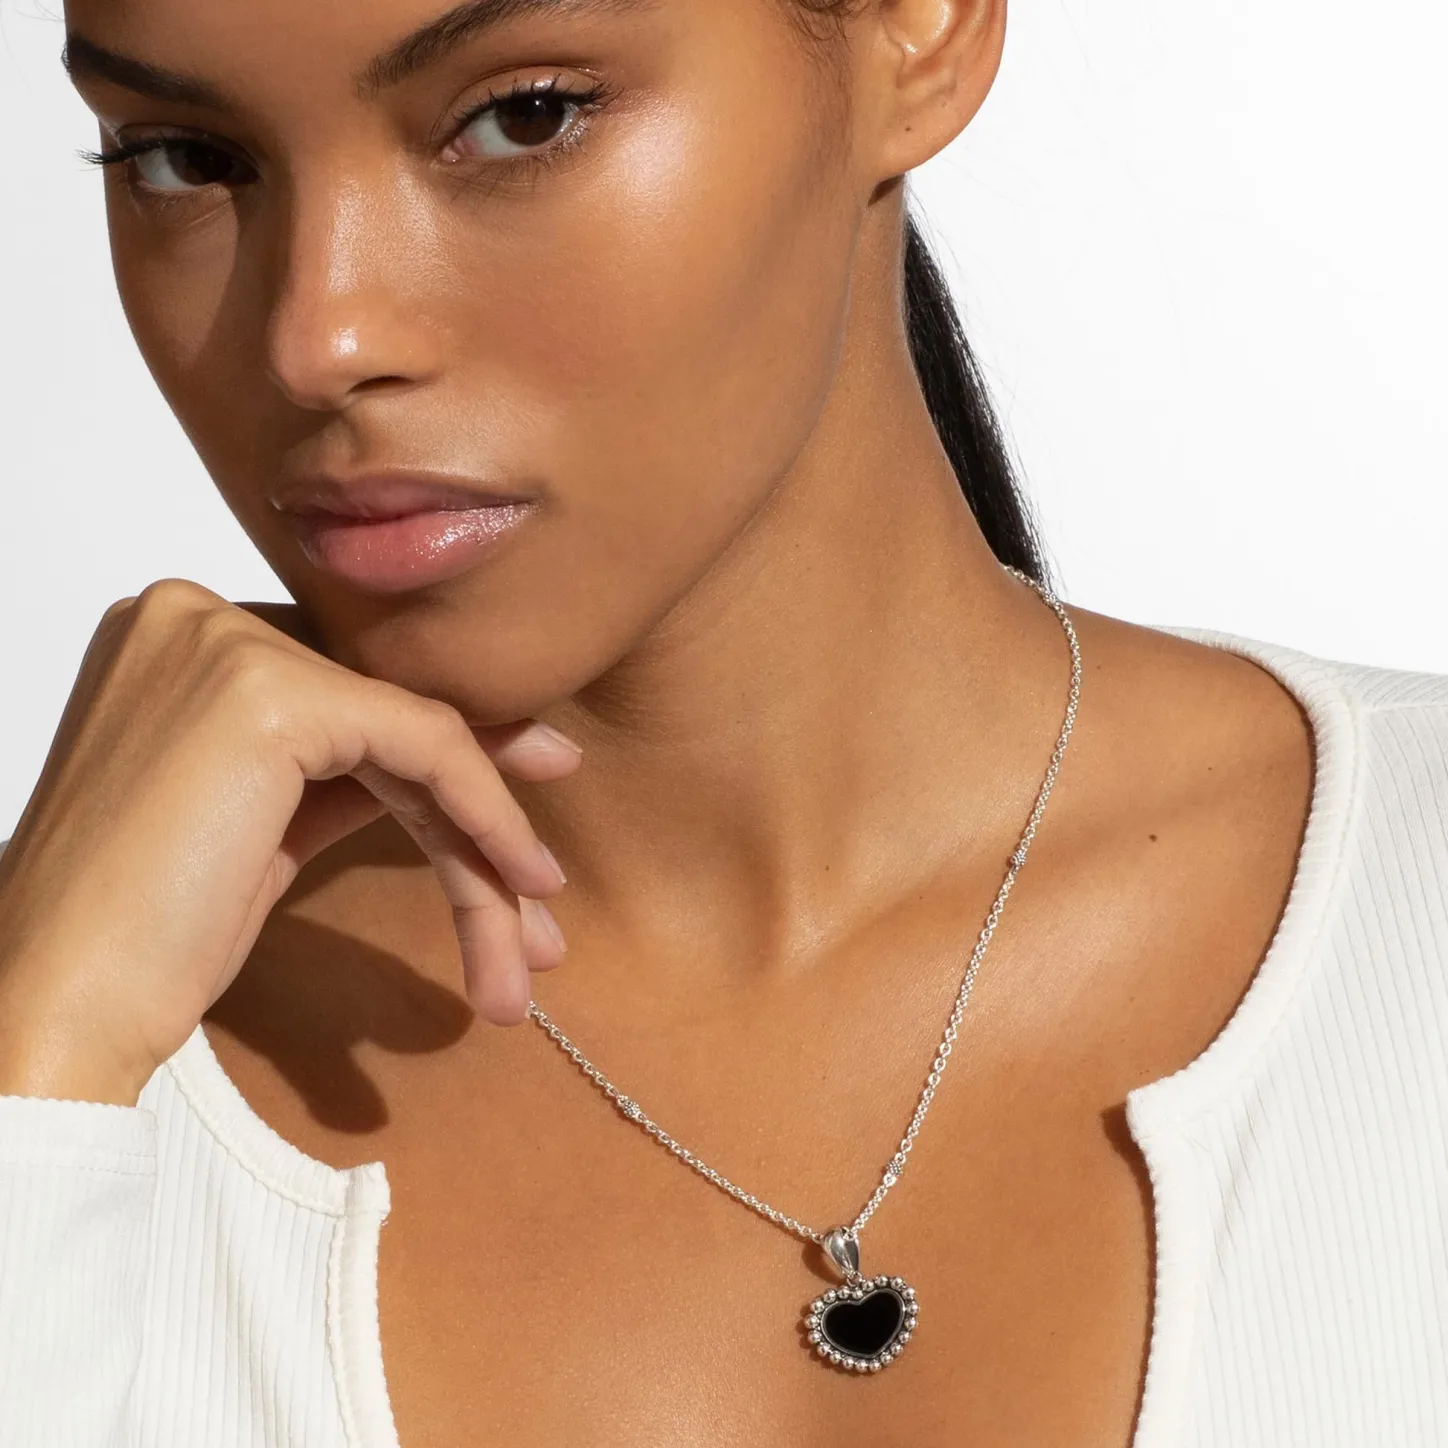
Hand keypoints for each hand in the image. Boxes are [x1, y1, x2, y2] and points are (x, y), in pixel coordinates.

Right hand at [0, 578, 580, 1105]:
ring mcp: (224, 643)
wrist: (60, 1002)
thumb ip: (339, 772)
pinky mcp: (265, 692)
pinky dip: (483, 810)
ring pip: (414, 732)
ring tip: (534, 937)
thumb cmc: (141, 932)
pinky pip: (422, 742)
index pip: (349, 688)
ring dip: (484, 836)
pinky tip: (521, 877)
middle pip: (386, 708)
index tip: (511, 827)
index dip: (441, 759)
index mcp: (178, 639)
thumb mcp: (258, 824)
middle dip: (477, 799)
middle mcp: (195, 616)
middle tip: (541, 878)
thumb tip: (448, 767)